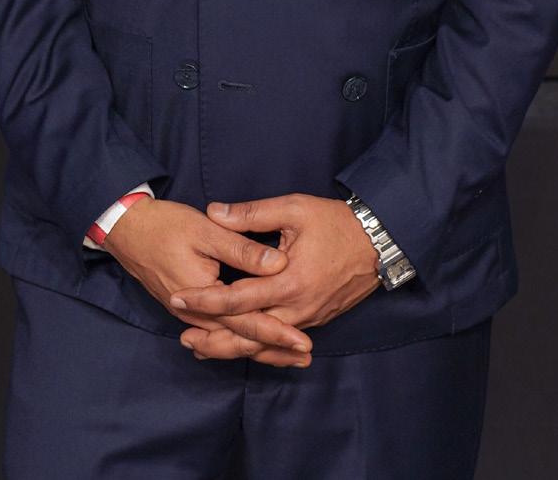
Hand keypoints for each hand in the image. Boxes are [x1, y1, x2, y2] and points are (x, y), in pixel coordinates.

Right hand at [102, 197, 312, 366]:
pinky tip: (255, 341)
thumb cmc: (165, 226)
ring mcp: (190, 314)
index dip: (277, 333)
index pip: (247, 322)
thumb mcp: (206, 230)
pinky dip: (240, 338)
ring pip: (229, 339)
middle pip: (240, 339)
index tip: (302, 342)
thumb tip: (279, 264)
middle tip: (305, 357)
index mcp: (203, 296)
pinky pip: (218, 331)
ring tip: (289, 355)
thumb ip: (242, 249)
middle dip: (274, 349)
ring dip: (260, 347)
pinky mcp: (188, 308)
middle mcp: (196, 314)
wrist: (126, 230)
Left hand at [169, 194, 380, 360]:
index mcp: (288, 281)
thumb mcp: (294, 209)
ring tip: (203, 346)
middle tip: (183, 336)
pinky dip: (259, 348)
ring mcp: (307, 318)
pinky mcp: (315, 320)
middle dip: (213, 338)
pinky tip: (242, 346)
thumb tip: (215, 211)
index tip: (177, 298)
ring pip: (264, 344)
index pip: (236, 299)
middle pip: (247, 334)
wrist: (380, 242)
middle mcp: (297, 308)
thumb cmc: (336, 222)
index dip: (204, 300)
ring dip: (232, 348)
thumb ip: (252, 213)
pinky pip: (281, 343)